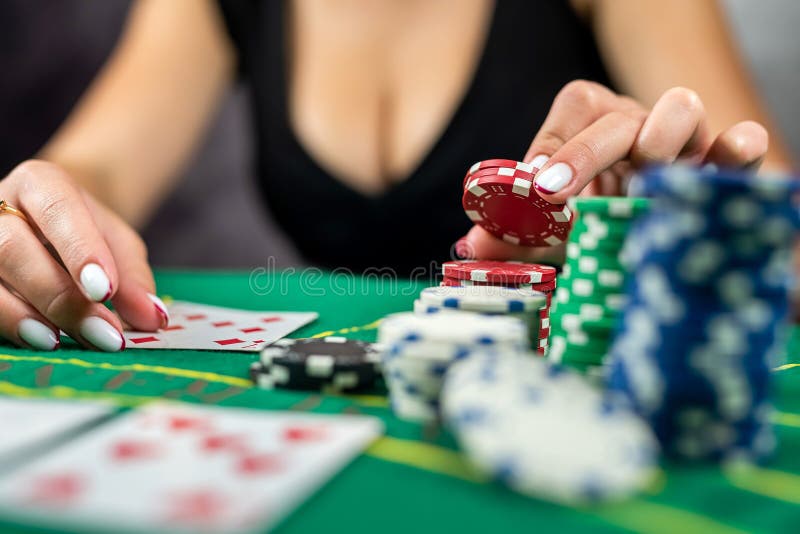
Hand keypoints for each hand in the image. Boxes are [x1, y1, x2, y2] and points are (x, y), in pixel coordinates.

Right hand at [0, 160, 166, 350]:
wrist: (50, 226)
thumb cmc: (86, 233)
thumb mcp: (119, 245)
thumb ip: (134, 278)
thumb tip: (152, 318)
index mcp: (39, 183)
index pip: (56, 209)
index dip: (79, 250)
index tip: (105, 291)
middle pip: (12, 248)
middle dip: (61, 298)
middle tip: (104, 334)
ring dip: (27, 318)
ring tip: (65, 343)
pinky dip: (10, 327)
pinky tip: (40, 341)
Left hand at [463, 80, 769, 260]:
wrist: (657, 239)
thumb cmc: (600, 225)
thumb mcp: (556, 232)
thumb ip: (516, 236)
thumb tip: (471, 245)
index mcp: (592, 126)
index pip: (573, 111)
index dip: (553, 146)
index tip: (536, 186)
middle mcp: (636, 123)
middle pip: (616, 116)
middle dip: (585, 153)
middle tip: (555, 193)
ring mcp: (684, 138)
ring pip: (680, 109)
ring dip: (659, 143)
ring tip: (642, 186)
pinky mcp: (723, 163)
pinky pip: (740, 142)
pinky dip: (736, 149)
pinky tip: (724, 166)